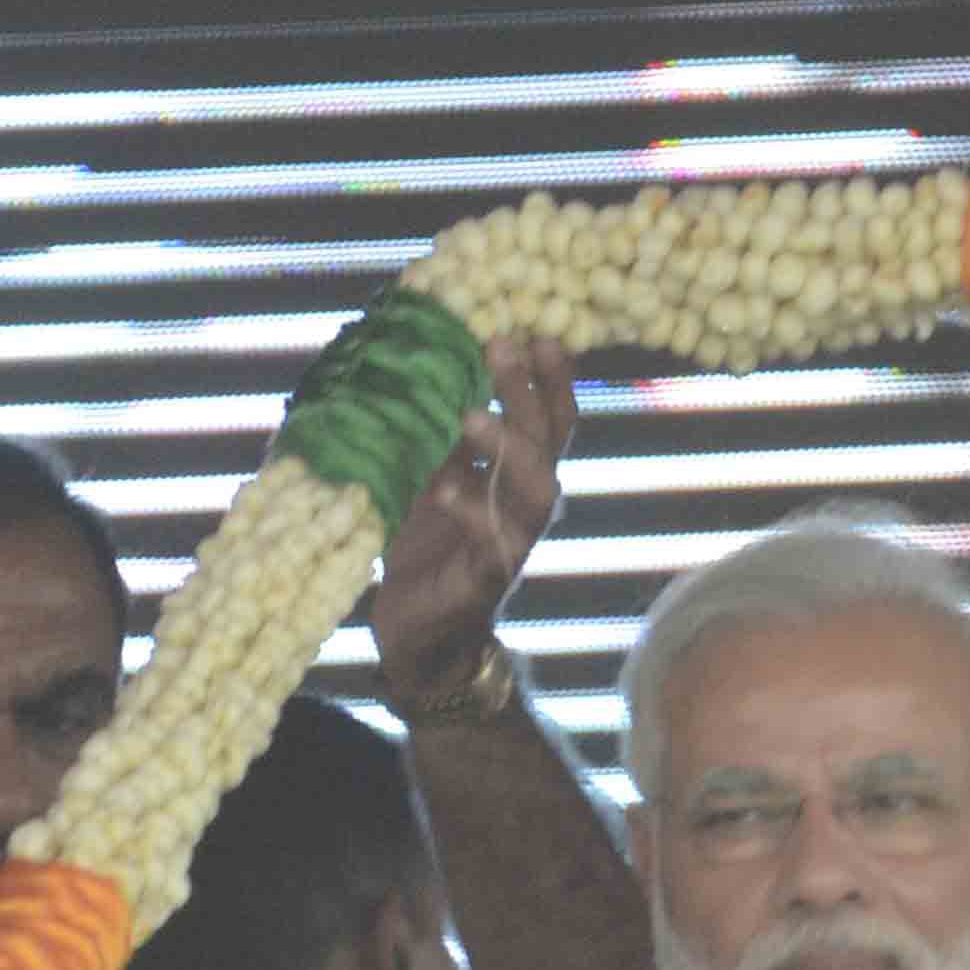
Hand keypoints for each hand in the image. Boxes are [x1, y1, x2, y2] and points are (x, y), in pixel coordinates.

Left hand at [364, 335, 576, 699]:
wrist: (418, 637)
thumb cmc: (427, 551)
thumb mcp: (430, 479)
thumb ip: (444, 438)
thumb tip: (434, 369)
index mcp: (516, 478)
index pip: (550, 420)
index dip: (551, 378)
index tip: (537, 332)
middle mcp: (525, 508)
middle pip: (546, 443)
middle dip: (526, 392)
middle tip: (499, 346)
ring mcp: (511, 545)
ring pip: (533, 492)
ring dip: (506, 449)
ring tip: (470, 415)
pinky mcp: (485, 582)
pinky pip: (490, 544)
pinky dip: (469, 512)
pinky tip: (444, 489)